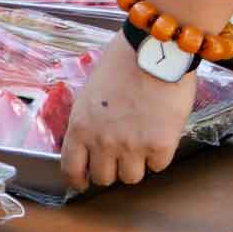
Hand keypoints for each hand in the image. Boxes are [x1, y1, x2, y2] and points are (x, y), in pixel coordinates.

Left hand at [62, 52, 189, 189]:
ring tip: (143, 144)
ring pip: (131, 178)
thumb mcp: (92, 92)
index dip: (78, 180)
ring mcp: (131, 146)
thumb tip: (93, 141)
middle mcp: (102, 141)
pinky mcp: (160, 146)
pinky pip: (158, 166)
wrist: (156, 50)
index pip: (71, 169)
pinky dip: (159, 156)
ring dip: (137, 165)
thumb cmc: (124, 62)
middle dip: (112, 169)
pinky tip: (160, 135)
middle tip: (121, 157)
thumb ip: (90, 121)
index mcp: (80, 126)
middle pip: (104, 179)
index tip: (84, 182)